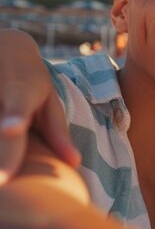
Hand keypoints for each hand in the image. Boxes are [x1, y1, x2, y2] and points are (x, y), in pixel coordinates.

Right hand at [0, 30, 79, 184]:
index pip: (18, 106)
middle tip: (4, 181)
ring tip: (6, 178)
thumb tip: (74, 163)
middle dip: (1, 153)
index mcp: (23, 90)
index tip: (13, 129)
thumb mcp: (47, 100)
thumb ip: (57, 132)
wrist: (2, 47)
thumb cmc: (30, 80)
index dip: (14, 118)